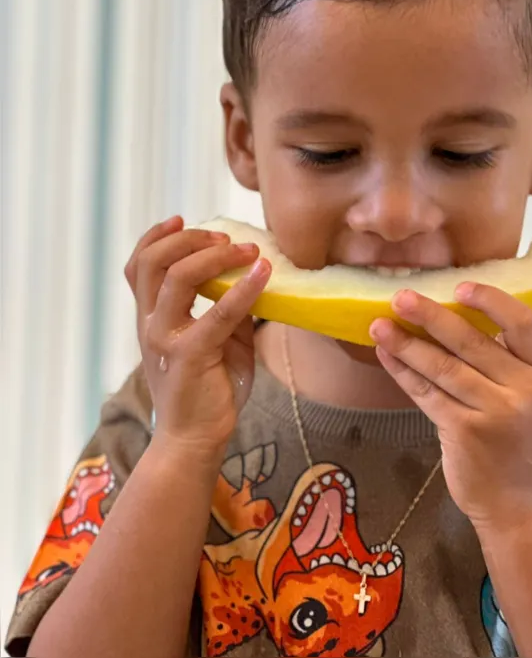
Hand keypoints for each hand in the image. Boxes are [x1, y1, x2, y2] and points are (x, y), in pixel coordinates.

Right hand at [125, 215, 270, 467]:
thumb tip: (255, 277)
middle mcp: (150, 325)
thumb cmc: (207, 389)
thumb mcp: (216, 340)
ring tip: (247, 250)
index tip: (181, 220)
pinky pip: (218, 313)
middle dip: (188, 240)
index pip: (138, 266)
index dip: (155, 237)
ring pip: (177, 278)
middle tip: (223, 236)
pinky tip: (264, 273)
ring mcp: (166, 340)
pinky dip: (243, 288)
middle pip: (152, 263)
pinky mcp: (190, 356)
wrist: (194, 441)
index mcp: (151, 319)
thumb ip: (227, 308)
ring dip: (215, 255)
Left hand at [369, 284, 531, 538]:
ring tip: (378, 324)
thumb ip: (498, 361)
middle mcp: (522, 389)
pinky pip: (426, 393)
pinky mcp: (464, 432)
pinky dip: (402, 371)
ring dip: (406, 343)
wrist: (516, 503)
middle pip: (471, 340)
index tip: (459, 285)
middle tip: (400, 296)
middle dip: (430, 315)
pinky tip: (385, 355)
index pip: (523, 323)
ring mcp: (494, 412)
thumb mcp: (522, 396)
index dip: (492, 300)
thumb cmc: (513, 442)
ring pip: (442, 366)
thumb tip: (444, 314)